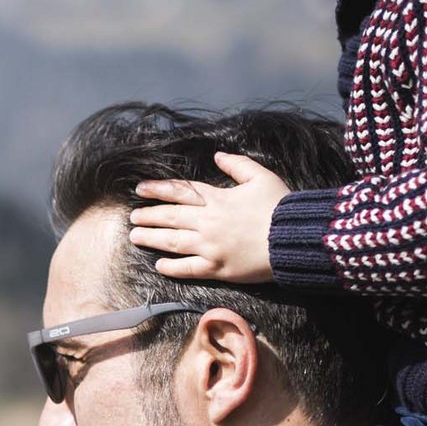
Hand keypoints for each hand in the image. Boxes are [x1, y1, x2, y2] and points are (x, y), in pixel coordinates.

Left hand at [128, 153, 288, 282]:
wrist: (293, 238)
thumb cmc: (280, 207)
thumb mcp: (261, 177)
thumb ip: (238, 165)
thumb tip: (217, 156)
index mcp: (218, 199)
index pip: (180, 192)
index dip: (158, 190)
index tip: (140, 190)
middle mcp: (208, 222)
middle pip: (171, 217)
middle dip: (149, 216)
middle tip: (133, 217)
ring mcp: (210, 247)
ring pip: (173, 242)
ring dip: (152, 238)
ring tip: (135, 237)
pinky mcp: (217, 268)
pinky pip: (188, 269)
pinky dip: (172, 267)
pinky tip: (159, 265)